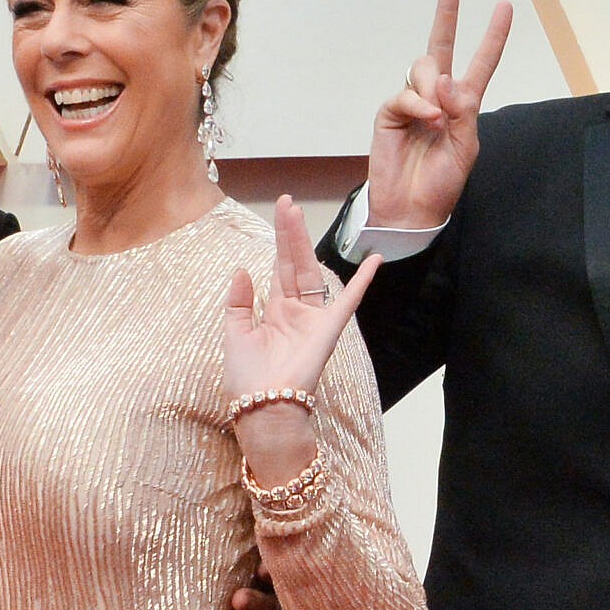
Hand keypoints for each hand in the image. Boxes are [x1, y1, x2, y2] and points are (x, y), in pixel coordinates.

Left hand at [224, 195, 379, 397]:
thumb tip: (243, 270)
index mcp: (275, 312)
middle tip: (288, 203)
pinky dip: (362, 282)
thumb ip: (239, 302)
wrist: (262, 405)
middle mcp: (296, 311)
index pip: (278, 268)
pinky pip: (349, 301)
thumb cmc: (247, 378)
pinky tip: (375, 260)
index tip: (280, 211)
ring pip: (311, 273)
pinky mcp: (328, 329)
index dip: (279, 241)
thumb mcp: (235, 334)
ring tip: (298, 214)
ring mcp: (313, 319)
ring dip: (304, 244)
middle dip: (290, 234)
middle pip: (294, 263)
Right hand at [369, 0, 511, 228]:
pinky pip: (405, 93)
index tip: (504, 7)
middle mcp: (437, 96)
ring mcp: (412, 102)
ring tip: (436, 119)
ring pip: (424, 67)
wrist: (411, 209)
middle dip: (448, 10)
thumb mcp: (467, 147)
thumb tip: (446, 79)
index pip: (480, 63)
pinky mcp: (390, 112)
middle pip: (442, 45)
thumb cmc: (441, 183)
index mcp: (463, 104)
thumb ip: (463, 111)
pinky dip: (418, 103)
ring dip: (433, 87)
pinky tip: (426, 119)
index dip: (493, 36)